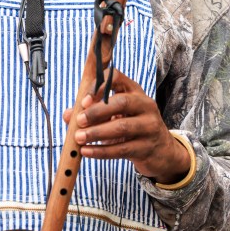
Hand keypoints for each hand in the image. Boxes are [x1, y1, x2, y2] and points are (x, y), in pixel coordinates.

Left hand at [62, 68, 190, 183]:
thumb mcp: (115, 116)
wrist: (162, 152)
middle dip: (97, 111)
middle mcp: (145, 105)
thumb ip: (90, 113)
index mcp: (135, 91)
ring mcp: (149, 126)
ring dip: (96, 133)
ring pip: (122, 127)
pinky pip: (122, 149)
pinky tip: (87, 152)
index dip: (99, 86)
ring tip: (79, 138)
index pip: (117, 78)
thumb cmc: (132, 127)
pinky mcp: (147, 147)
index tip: (83, 100)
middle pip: (121, 102)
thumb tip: (67, 115)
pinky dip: (101, 151)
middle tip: (78, 121)